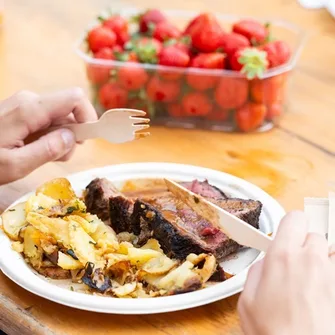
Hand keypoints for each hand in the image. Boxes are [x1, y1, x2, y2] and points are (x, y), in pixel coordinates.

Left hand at [0, 88, 96, 184]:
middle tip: (59, 157)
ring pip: (59, 117)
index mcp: (30, 109)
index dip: (88, 116)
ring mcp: (24, 105)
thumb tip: (73, 137)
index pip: (75, 98)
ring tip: (43, 156)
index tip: (86, 140)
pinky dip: (49, 136)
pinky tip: (35, 150)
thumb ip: (48, 150)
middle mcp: (30, 100)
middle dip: (73, 134)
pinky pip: (46, 120)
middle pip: (69, 110)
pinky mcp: (21, 112)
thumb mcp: (16, 165)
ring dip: (60, 138)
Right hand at [238, 211, 334, 334]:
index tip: (287, 237)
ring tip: (312, 282)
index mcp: (283, 257)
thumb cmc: (274, 334)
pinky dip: (330, 278)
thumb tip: (265, 264)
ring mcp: (333, 276)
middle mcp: (312, 261)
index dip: (290, 227)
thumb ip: (255, 273)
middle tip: (296, 264)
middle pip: (315, 235)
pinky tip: (323, 294)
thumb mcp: (247, 302)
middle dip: (305, 246)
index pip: (295, 218)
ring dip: (322, 262)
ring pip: (330, 254)